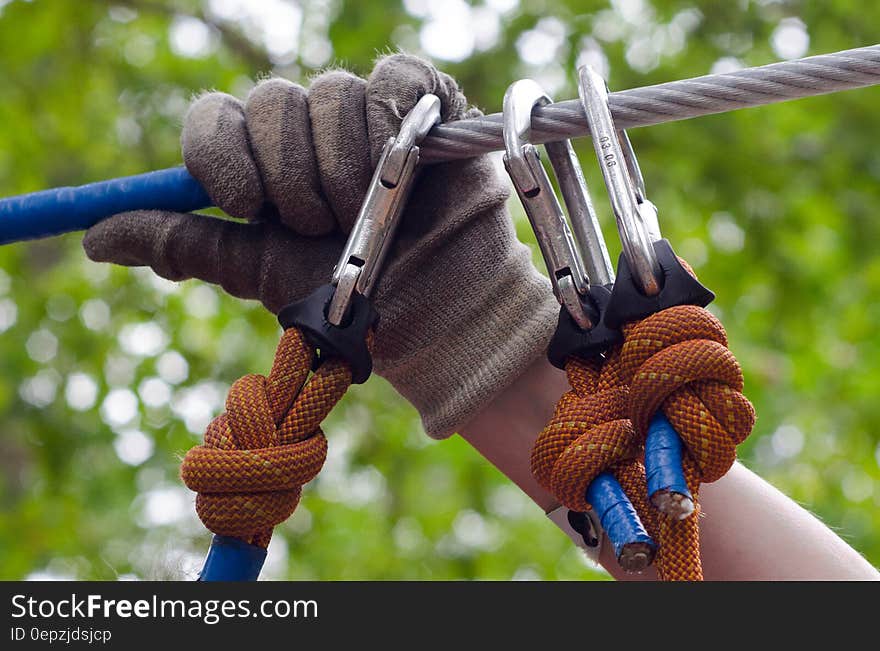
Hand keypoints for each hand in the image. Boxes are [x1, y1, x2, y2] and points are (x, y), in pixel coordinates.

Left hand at [83, 54, 557, 438]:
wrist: (430, 310)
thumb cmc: (346, 298)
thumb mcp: (254, 271)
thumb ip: (184, 244)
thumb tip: (95, 240)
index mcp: (261, 163)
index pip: (214, 119)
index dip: (221, 156)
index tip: (244, 204)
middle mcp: (306, 130)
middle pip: (269, 103)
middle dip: (291, 176)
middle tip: (320, 224)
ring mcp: (362, 112)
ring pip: (329, 95)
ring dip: (345, 169)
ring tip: (375, 215)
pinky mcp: (420, 102)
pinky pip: (389, 82)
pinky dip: (393, 125)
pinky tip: (406, 165)